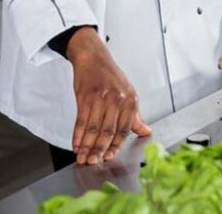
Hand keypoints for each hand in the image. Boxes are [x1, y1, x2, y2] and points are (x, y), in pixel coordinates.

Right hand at [66, 27, 151, 164]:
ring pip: (93, 128)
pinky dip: (77, 135)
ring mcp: (100, 98)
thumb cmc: (112, 77)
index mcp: (130, 101)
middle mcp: (117, 100)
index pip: (124, 129)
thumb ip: (135, 116)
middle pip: (108, 131)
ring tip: (82, 157)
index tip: (110, 157)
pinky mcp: (85, 97)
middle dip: (99, 149)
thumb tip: (146, 131)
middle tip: (94, 162)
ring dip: (86, 146)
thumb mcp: (129, 94)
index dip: (116, 145)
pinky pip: (81, 120)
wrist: (94, 58)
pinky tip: (76, 144)